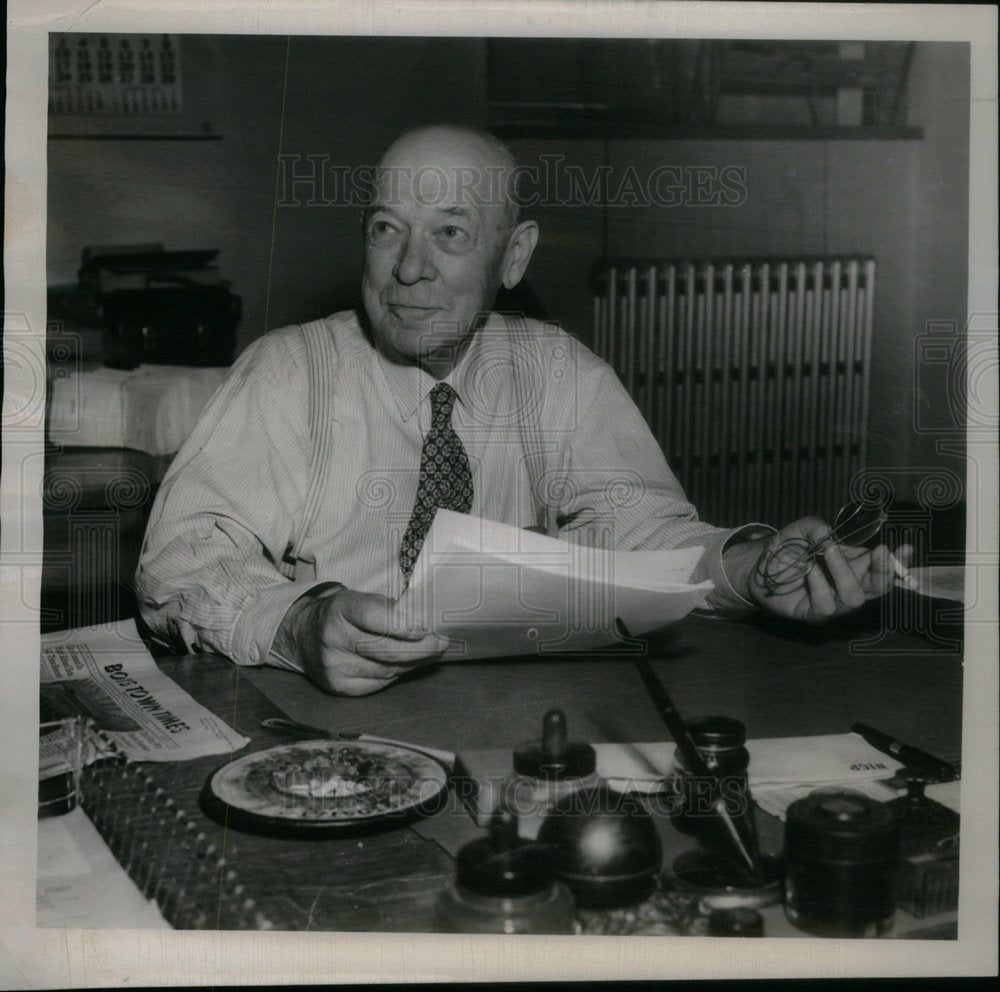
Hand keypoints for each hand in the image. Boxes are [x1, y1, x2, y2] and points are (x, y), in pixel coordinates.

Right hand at [273, 586, 448, 694]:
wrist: (304, 636)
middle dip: (419, 649)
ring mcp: (334, 667)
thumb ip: (391, 610)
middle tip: (441, 644)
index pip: (372, 617)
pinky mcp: (338, 687)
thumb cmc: (345, 614)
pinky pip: (379, 684)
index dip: (401, 625)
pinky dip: (398, 674)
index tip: (425, 629)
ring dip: (413, 662)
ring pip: (387, 670)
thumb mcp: (362, 599)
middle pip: (384, 650)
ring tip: (430, 652)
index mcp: (339, 609)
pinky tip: (406, 665)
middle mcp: (332, 639)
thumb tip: (428, 626)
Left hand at [726, 516, 912, 621]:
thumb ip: (817, 526)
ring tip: (827, 551)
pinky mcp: (814, 614)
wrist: (759, 566)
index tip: (905, 548)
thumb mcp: (801, 529)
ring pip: (854, 597)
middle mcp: (849, 585)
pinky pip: (826, 607)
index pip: (885, 566)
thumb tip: (830, 535)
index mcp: (855, 564)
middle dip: (884, 570)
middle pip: (879, 587)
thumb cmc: (788, 548)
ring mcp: (833, 602)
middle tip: (879, 550)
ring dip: (843, 572)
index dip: (899, 560)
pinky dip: (819, 586)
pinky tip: (809, 570)